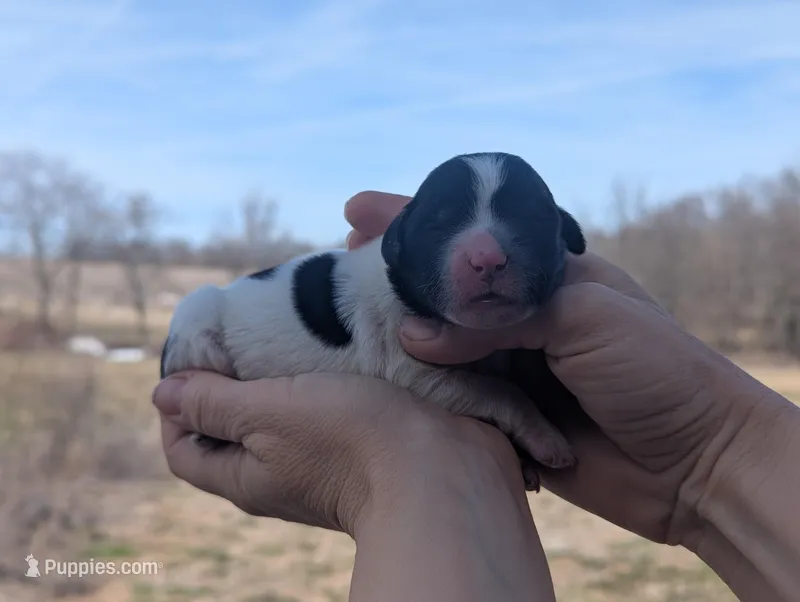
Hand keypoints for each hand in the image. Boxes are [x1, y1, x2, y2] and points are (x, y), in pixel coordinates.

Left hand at [151, 369, 525, 535]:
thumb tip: (162, 394)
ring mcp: (318, 461)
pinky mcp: (357, 445)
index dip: (175, 407)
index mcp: (245, 476)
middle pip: (230, 430)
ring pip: (278, 418)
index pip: (184, 447)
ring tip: (282, 334)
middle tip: (239, 336)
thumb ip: (214, 402)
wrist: (443, 469)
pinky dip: (312, 382)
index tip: (194, 358)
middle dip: (226, 383)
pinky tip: (326, 352)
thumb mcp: (268, 413)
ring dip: (274, 378)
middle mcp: (277, 474)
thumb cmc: (349, 440)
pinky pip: (319, 412)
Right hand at [343, 190, 779, 546]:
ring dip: (402, 334)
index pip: (472, 238)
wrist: (695, 463)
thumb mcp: (584, 314)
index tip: (355, 211)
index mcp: (550, 275)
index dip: (416, 221)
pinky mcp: (509, 417)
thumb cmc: (657, 370)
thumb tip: (413, 334)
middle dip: (395, 276)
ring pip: (444, 344)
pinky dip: (425, 388)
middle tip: (338, 265)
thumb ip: (499, 317)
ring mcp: (515, 367)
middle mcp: (526, 317)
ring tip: (347, 322)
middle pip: (447, 291)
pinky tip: (386, 376)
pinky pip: (456, 397)